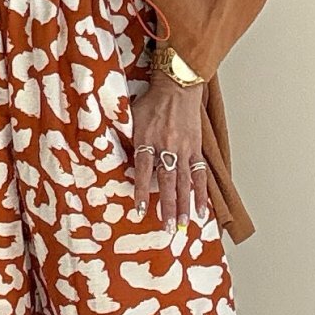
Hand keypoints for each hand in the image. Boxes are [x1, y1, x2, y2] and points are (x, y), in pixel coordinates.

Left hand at [131, 75, 207, 232]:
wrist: (177, 87)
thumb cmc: (151, 102)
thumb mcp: (131, 118)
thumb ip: (126, 139)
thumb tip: (112, 158)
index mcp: (148, 139)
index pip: (143, 169)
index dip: (141, 190)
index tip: (139, 210)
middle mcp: (167, 146)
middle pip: (167, 181)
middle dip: (166, 206)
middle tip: (166, 227)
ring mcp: (184, 149)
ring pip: (184, 182)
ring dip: (183, 205)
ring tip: (182, 224)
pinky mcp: (196, 149)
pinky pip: (200, 174)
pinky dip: (201, 193)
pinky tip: (202, 209)